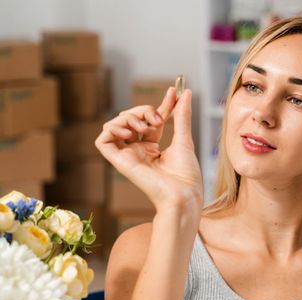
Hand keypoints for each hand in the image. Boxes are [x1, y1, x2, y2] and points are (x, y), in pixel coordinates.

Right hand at [95, 88, 202, 210]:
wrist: (182, 193)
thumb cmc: (186, 175)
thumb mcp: (184, 138)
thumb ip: (181, 115)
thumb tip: (186, 93)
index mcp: (153, 148)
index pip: (151, 120)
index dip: (161, 105)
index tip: (174, 92)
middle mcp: (138, 151)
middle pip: (130, 118)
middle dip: (143, 110)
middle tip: (158, 119)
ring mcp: (128, 156)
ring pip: (114, 125)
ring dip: (128, 117)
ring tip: (145, 127)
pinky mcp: (119, 162)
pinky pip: (102, 141)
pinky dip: (111, 130)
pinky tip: (129, 132)